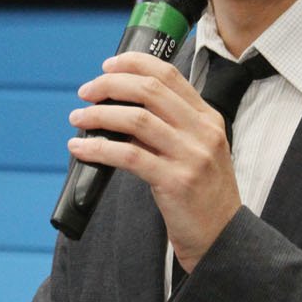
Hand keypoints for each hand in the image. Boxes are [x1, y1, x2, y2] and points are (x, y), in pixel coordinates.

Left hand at [67, 51, 241, 269]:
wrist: (222, 237)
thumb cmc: (203, 195)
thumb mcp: (197, 151)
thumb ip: (170, 128)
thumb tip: (121, 110)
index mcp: (208, 118)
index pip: (169, 74)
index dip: (134, 64)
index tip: (107, 66)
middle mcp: (203, 131)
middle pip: (150, 90)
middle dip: (110, 85)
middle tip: (85, 92)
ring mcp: (192, 156)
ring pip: (137, 120)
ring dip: (99, 115)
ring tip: (78, 118)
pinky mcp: (176, 182)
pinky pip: (129, 156)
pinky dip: (99, 148)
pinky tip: (80, 148)